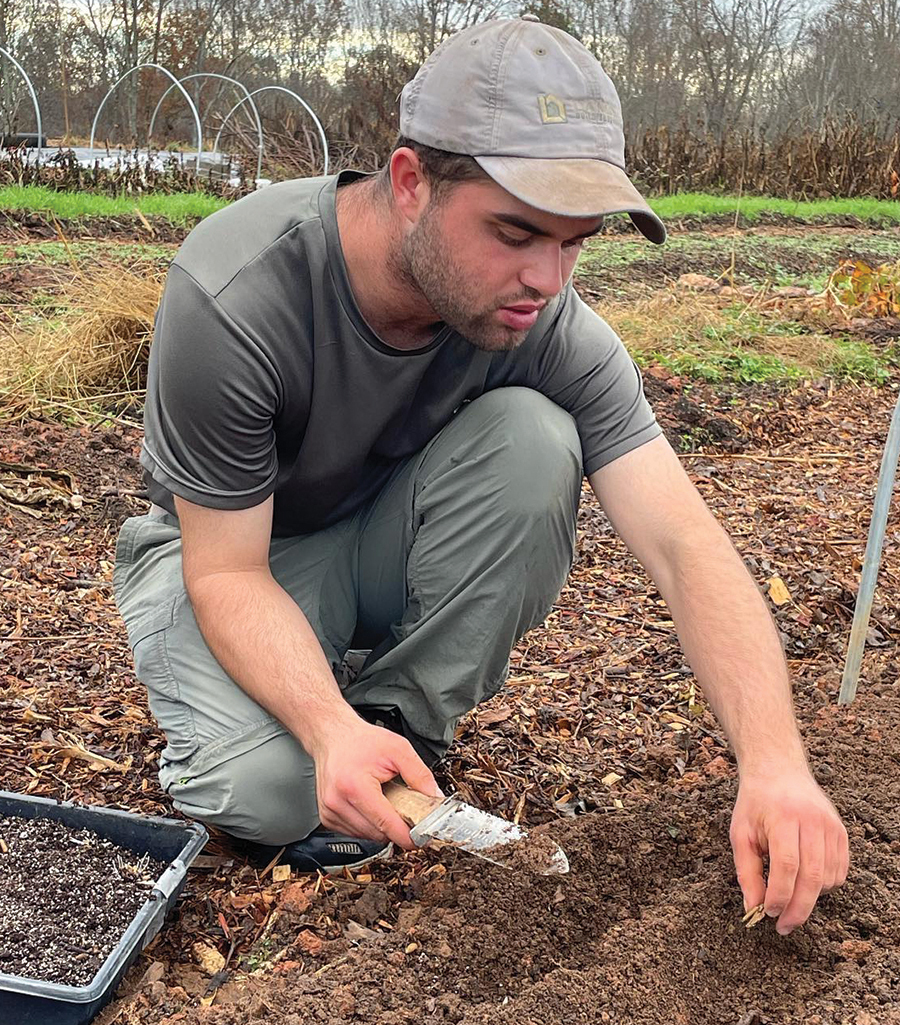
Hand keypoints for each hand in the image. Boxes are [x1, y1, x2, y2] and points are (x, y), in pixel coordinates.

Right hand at [307, 713, 442, 847]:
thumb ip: (419, 774)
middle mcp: (337, 802)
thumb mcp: (398, 749)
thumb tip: (435, 798)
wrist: (332, 736)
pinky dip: (368, 824)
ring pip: (366, 836)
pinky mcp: (327, 817)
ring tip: (383, 799)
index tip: (420, 838)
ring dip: (380, 826)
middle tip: (404, 807)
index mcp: (355, 786)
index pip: (386, 824)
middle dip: (395, 826)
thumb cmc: (361, 741)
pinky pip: (355, 832)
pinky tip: (369, 804)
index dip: (407, 835)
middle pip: (377, 834)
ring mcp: (329, 812)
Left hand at [730, 769, 848, 934]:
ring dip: (809, 897)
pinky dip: (824, 885)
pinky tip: (806, 883)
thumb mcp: (740, 833)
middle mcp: (812, 821)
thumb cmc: (755, 803)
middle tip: (783, 926)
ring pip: (828, 877)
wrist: (778, 770)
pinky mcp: (842, 832)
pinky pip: (839, 871)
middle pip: (811, 877)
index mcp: (784, 818)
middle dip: (798, 908)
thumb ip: (746, 872)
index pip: (787, 866)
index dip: (779, 896)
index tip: (767, 913)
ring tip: (790, 898)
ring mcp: (831, 826)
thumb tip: (752, 909)